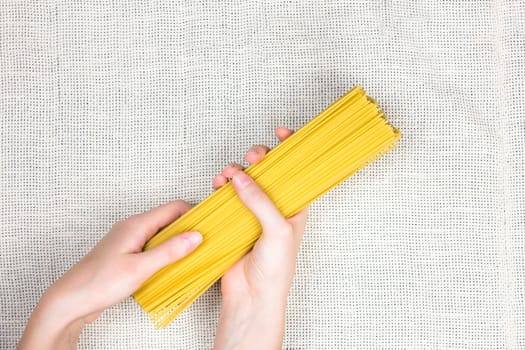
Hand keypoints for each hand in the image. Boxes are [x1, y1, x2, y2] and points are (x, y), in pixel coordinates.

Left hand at [18, 201, 202, 349]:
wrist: (71, 300)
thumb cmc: (99, 283)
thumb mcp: (140, 268)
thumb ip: (169, 251)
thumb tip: (195, 236)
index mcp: (136, 224)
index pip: (173, 208)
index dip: (194, 214)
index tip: (210, 225)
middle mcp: (133, 228)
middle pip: (168, 220)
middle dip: (188, 229)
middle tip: (205, 243)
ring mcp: (129, 241)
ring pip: (161, 235)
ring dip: (177, 243)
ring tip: (192, 256)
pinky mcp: (127, 254)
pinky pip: (152, 247)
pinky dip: (165, 253)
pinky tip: (172, 267)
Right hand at [213, 126, 308, 349]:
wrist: (252, 296)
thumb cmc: (275, 268)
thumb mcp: (276, 230)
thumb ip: (260, 201)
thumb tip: (242, 177)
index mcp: (295, 207)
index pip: (296, 171)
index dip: (292, 148)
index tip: (282, 133)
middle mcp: (275, 206)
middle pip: (268, 170)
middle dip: (259, 157)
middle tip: (252, 158)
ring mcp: (254, 212)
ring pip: (245, 181)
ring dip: (236, 172)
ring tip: (227, 175)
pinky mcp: (234, 220)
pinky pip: (227, 196)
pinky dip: (222, 186)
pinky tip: (218, 185)